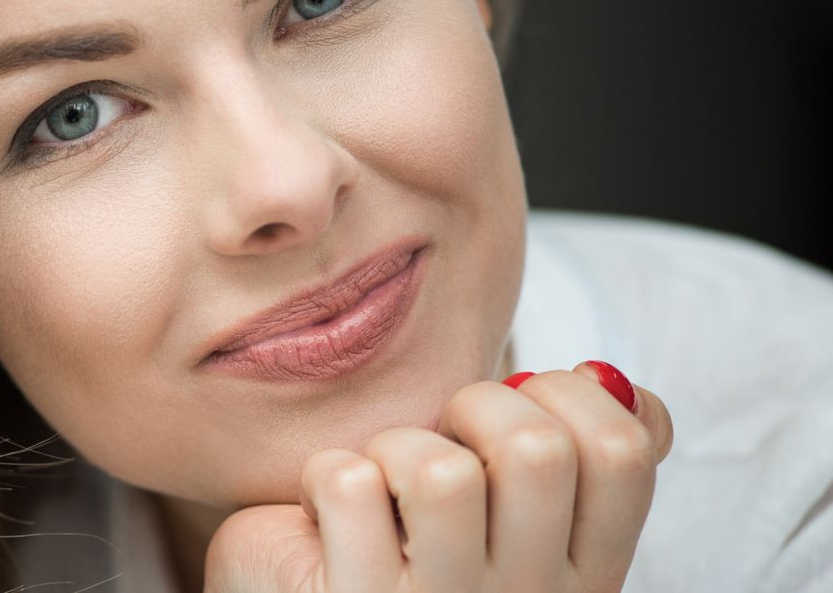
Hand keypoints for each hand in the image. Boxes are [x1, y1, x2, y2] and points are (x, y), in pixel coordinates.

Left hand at [203, 361, 674, 592]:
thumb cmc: (412, 534)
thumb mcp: (511, 505)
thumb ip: (574, 449)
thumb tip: (605, 376)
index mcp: (583, 574)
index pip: (623, 452)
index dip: (573, 394)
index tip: (522, 404)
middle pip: (536, 449)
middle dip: (477, 405)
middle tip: (443, 437)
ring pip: (441, 473)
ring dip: (395, 448)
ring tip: (382, 482)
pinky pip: (351, 486)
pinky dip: (326, 474)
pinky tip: (326, 513)